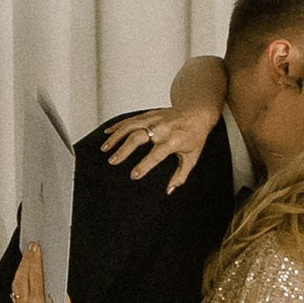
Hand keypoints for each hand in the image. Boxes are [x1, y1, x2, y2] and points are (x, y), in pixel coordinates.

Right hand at [101, 100, 217, 189]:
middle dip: (123, 150)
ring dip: (116, 137)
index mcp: (173, 140)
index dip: (144, 166)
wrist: (198, 112)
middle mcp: (162, 128)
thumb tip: (169, 190)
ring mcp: (154, 119)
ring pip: (130, 126)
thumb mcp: (192, 157)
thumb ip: (180, 175)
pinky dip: (117, 126)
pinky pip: (130, 119)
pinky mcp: (149, 114)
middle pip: (138, 137)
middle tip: (112, 161)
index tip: (133, 176)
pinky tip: (107, 133)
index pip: (156, 155)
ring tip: (105, 148)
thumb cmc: (195, 136)